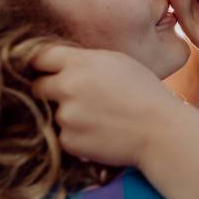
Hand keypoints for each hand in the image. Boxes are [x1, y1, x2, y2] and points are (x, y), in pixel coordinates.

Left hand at [32, 45, 180, 166]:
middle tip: (73, 96)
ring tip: (99, 117)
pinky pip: (64, 135)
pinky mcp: (69, 141)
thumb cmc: (145, 92)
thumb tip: (58, 62)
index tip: (47, 70)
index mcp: (79, 63)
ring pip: (53, 112)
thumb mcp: (117, 62)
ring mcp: (66, 116)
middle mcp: (67, 87)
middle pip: (38, 86)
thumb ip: (84, 60)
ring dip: (68, 115)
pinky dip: (77, 135)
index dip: (43, 64)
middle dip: (50, 90)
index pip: (38, 57)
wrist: (161, 130)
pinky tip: (101, 132)